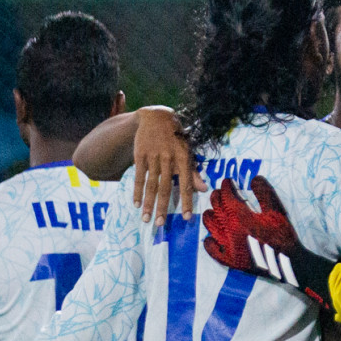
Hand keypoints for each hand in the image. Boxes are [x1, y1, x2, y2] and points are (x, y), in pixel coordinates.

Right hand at [130, 106, 204, 225]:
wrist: (156, 116)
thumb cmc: (176, 137)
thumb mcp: (188, 151)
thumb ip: (193, 172)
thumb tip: (204, 190)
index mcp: (183, 158)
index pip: (186, 184)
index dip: (187, 201)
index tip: (187, 217)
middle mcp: (168, 159)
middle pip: (165, 188)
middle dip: (163, 208)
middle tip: (160, 224)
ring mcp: (153, 157)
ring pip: (150, 184)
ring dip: (148, 203)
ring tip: (146, 219)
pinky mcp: (140, 155)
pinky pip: (138, 176)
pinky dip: (137, 191)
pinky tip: (136, 203)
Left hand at [202, 177, 333, 308]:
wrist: (288, 263)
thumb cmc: (283, 235)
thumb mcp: (277, 210)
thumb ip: (265, 192)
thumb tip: (254, 178)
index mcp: (241, 217)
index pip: (227, 196)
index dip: (226, 186)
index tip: (228, 181)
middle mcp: (230, 230)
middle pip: (217, 208)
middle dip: (217, 197)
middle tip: (220, 192)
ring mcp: (228, 246)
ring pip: (211, 226)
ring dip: (210, 215)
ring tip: (213, 211)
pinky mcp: (229, 260)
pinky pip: (212, 250)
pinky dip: (209, 242)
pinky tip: (210, 238)